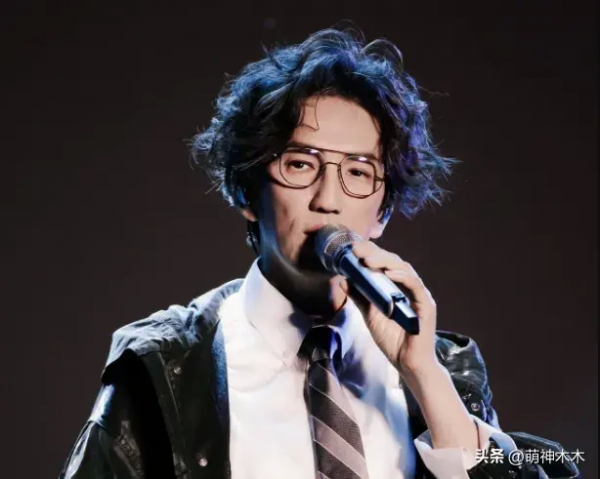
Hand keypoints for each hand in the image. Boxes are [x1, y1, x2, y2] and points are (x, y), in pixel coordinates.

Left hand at [337, 240, 439, 378]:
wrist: (407, 365)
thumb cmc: (392, 341)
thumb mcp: (369, 315)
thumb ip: (359, 297)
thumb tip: (342, 279)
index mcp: (398, 288)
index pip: (385, 265)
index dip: (370, 254)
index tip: (352, 249)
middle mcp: (410, 288)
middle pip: (394, 263)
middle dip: (375, 253)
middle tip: (356, 249)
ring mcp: (419, 296)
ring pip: (404, 269)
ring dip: (385, 261)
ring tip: (367, 259)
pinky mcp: (426, 306)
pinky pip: (415, 286)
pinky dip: (402, 276)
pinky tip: (388, 272)